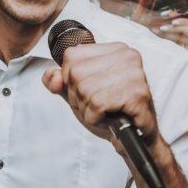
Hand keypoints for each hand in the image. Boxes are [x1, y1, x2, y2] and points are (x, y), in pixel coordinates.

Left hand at [41, 43, 158, 149]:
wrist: (136, 138)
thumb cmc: (111, 111)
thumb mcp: (80, 92)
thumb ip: (60, 82)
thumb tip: (51, 78)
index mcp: (115, 49)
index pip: (72, 56)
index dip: (71, 80)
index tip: (89, 92)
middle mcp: (127, 56)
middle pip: (76, 73)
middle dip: (79, 97)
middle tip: (98, 106)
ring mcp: (133, 74)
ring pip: (85, 90)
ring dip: (88, 110)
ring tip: (105, 113)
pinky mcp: (136, 95)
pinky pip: (97, 105)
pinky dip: (96, 118)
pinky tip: (109, 119)